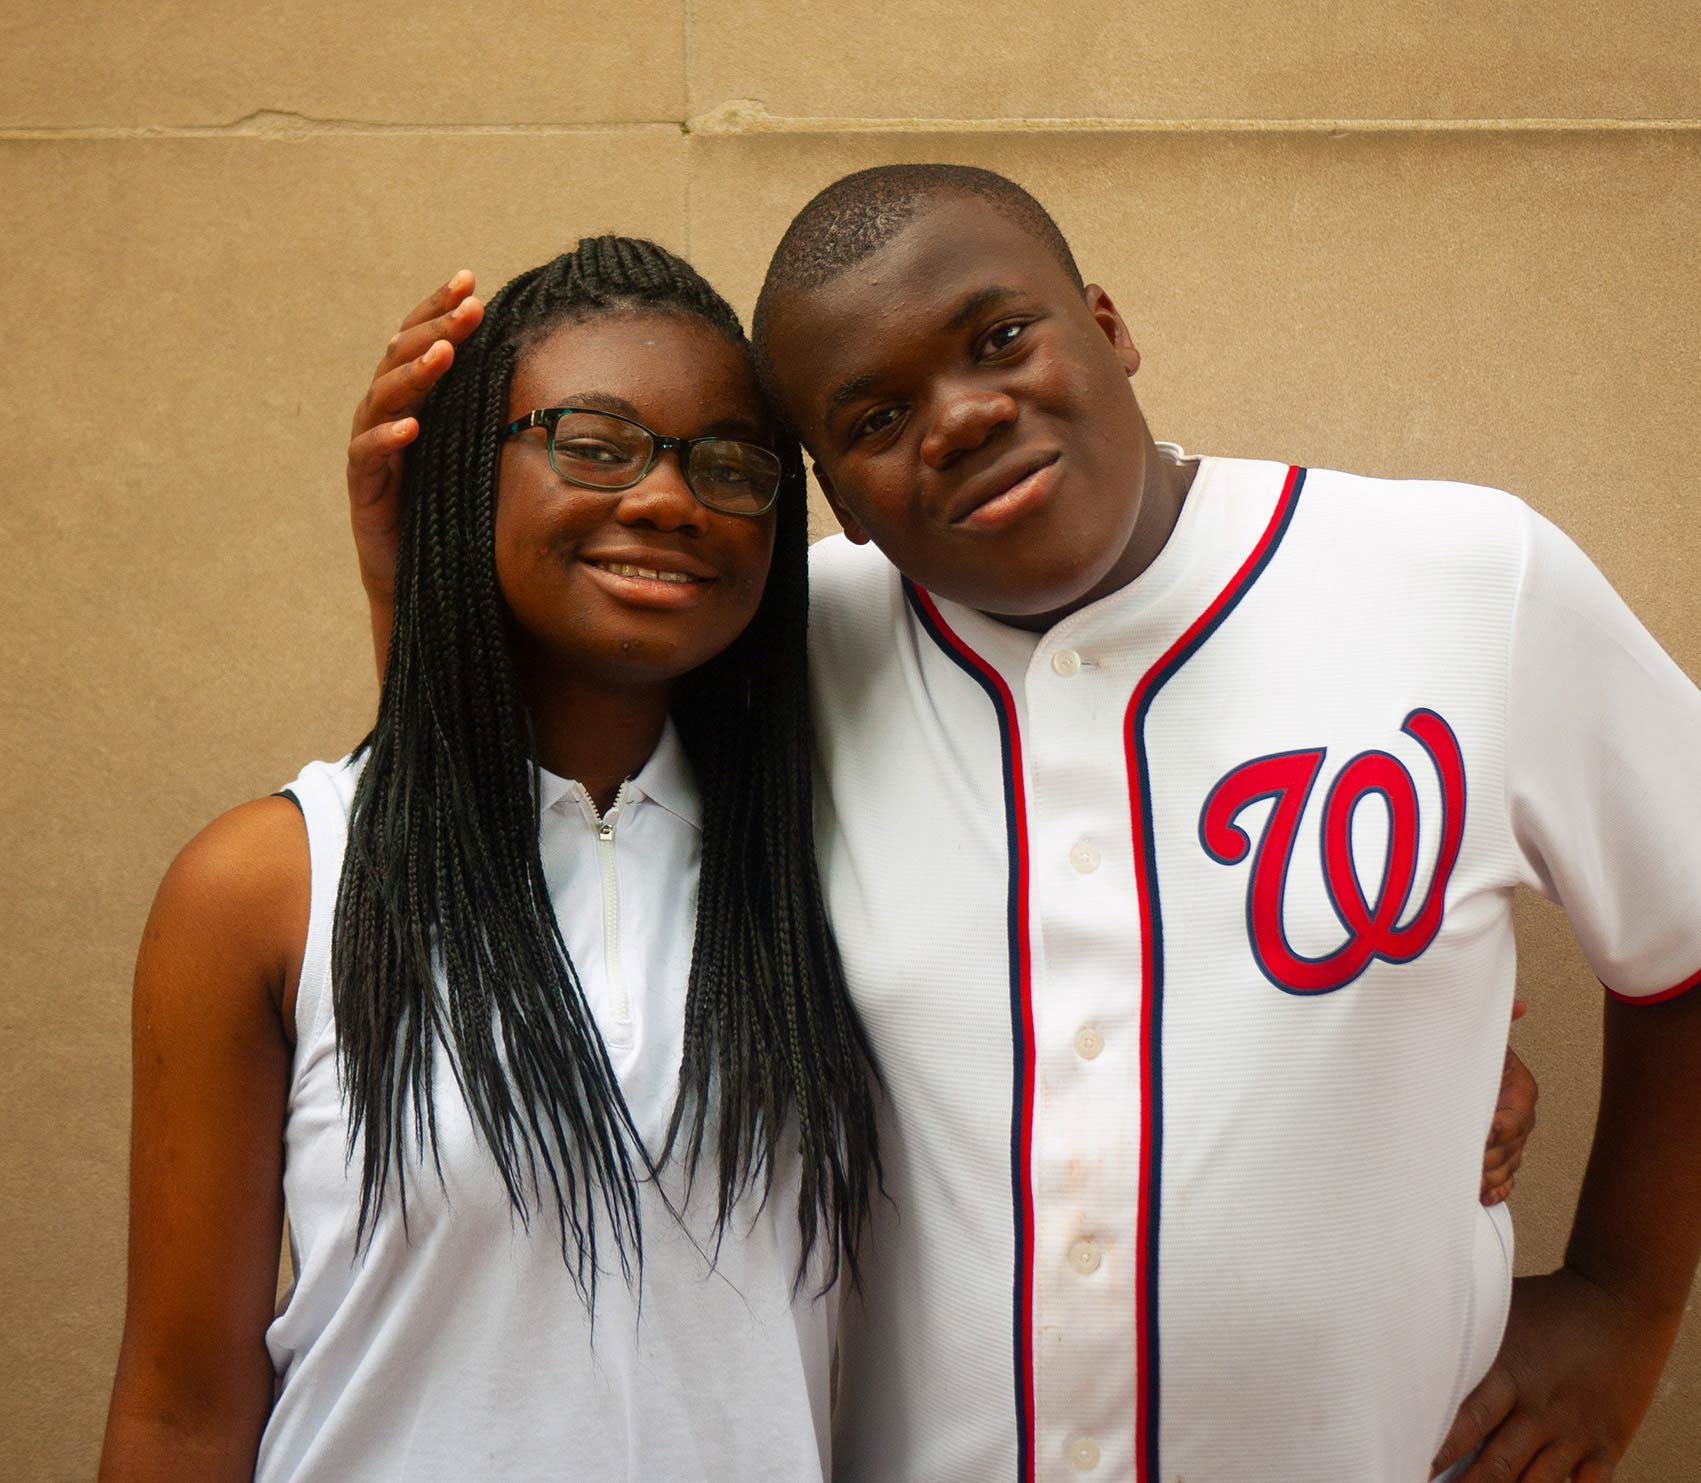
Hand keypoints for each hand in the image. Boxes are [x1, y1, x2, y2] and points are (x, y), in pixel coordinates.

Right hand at [346, 270, 484, 603]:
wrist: (418, 571)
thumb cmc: (451, 505)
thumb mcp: (477, 449)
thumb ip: (490, 408)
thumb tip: (549, 371)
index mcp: (413, 396)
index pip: (421, 339)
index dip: (440, 308)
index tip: (470, 278)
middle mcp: (386, 412)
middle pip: (402, 356)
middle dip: (436, 328)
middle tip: (470, 306)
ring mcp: (371, 447)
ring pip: (384, 398)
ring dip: (414, 373)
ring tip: (443, 354)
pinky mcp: (364, 487)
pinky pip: (369, 456)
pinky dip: (387, 440)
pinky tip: (410, 429)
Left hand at [1430, 1267, 1671, 1481]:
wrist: (1620, 1300)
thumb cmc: (1550, 1303)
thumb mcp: (1500, 1310)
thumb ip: (1466, 1336)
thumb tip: (1414, 1339)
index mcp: (1509, 1373)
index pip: (1466, 1423)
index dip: (1438, 1451)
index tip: (1412, 1467)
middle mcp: (1541, 1410)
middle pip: (1496, 1465)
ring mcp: (1575, 1432)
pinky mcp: (1607, 1444)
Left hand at [1483, 1002, 1534, 1205]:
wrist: (1475, 1071)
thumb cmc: (1476, 1056)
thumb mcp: (1488, 1042)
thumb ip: (1499, 1026)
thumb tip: (1520, 1005)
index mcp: (1522, 1092)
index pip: (1513, 1118)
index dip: (1496, 1129)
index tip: (1481, 1134)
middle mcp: (1522, 1120)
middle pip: (1510, 1148)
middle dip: (1486, 1158)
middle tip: (1462, 1165)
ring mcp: (1515, 1142)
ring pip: (1507, 1166)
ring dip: (1488, 1177)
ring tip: (1467, 1184)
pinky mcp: (1505, 1157)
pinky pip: (1507, 1180)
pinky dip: (1496, 1190)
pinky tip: (1482, 1197)